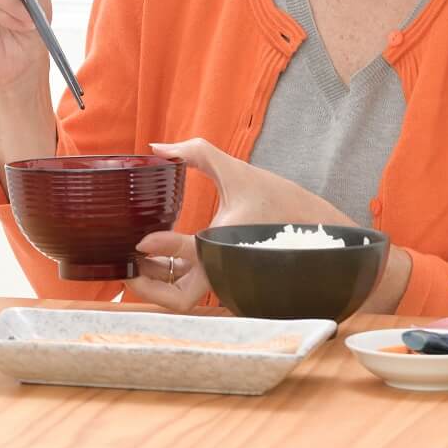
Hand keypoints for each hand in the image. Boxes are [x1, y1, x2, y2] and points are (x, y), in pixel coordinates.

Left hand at [125, 137, 346, 311]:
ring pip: (185, 299)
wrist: (320, 231)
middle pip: (179, 300)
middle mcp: (226, 271)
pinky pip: (196, 291)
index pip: (186, 254)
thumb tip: (156, 147)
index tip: (139, 241)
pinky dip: (175, 282)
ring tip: (138, 264)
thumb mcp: (236, 170)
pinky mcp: (230, 284)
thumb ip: (196, 153)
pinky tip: (161, 262)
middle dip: (148, 288)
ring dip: (159, 286)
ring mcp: (228, 283)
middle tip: (127, 268)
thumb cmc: (278, 201)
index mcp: (226, 244)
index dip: (157, 248)